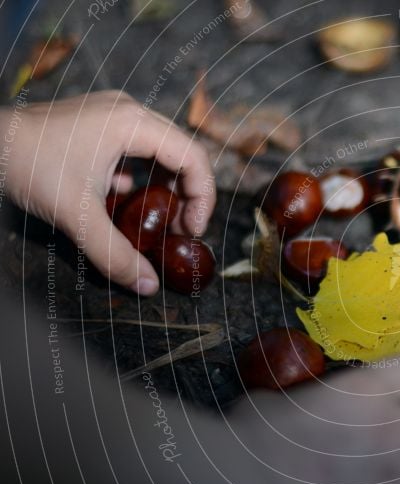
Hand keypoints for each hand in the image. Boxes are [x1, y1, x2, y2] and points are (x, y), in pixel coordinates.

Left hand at [0, 90, 214, 294]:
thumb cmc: (28, 167)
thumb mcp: (77, 216)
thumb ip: (116, 254)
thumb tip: (148, 286)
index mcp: (133, 123)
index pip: (193, 158)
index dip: (203, 197)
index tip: (192, 230)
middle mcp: (130, 112)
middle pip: (183, 152)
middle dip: (189, 193)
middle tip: (181, 228)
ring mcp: (113, 114)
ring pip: (162, 150)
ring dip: (169, 184)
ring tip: (162, 217)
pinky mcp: (98, 123)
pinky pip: (138, 148)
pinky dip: (144, 175)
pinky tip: (128, 200)